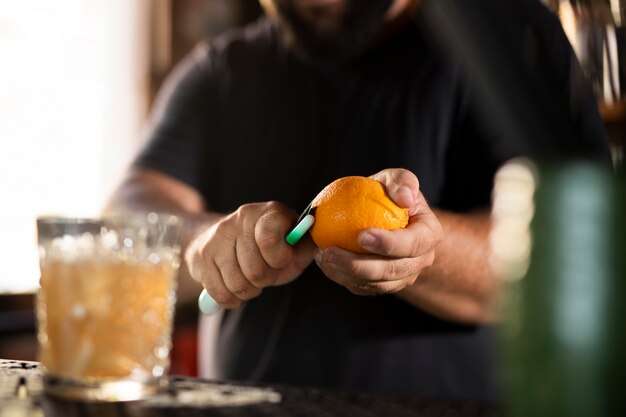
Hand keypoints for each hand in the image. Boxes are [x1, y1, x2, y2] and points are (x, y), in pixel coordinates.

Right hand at [186, 202, 315, 307]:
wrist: (226, 240)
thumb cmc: (269, 247)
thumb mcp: (293, 245)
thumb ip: (306, 247)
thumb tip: (321, 248)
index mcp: (267, 212)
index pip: (268, 239)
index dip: (278, 258)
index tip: (281, 260)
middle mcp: (239, 218)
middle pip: (255, 270)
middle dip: (265, 279)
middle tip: (265, 273)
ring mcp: (216, 236)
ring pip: (237, 284)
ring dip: (249, 290)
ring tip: (250, 279)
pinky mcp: (200, 256)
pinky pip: (219, 293)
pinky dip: (231, 299)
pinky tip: (235, 288)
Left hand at [314, 168, 442, 294]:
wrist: (384, 216)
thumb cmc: (390, 195)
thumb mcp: (397, 179)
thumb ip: (403, 181)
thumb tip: (405, 198)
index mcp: (429, 235)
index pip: (413, 244)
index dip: (389, 244)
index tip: (361, 235)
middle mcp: (420, 260)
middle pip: (392, 271)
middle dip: (359, 265)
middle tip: (330, 252)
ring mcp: (402, 276)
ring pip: (375, 285)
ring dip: (346, 274)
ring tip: (322, 257)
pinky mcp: (383, 285)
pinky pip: (363, 288)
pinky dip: (342, 278)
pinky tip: (324, 262)